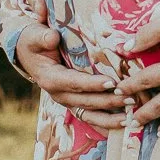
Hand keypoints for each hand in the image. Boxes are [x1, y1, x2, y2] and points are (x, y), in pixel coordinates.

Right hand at [13, 37, 128, 130]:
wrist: (27, 53)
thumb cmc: (34, 41)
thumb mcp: (34, 36)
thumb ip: (43, 37)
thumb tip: (52, 37)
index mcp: (50, 79)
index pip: (75, 83)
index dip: (93, 84)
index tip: (112, 82)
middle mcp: (59, 94)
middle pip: (87, 101)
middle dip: (109, 101)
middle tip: (132, 97)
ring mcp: (67, 101)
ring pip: (90, 114)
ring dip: (110, 117)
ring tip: (131, 116)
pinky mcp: (73, 103)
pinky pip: (90, 116)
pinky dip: (106, 121)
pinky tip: (123, 123)